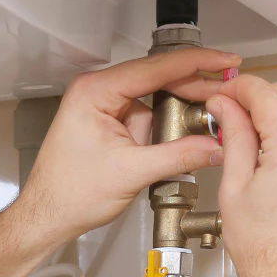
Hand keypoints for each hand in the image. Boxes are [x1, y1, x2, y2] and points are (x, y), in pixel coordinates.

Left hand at [15, 48, 239, 244]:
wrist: (48, 215)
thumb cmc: (69, 193)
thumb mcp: (132, 173)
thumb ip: (179, 156)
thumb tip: (215, 146)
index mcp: (95, 91)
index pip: (155, 68)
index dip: (196, 63)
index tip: (223, 61)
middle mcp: (98, 90)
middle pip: (158, 77)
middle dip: (194, 87)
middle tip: (228, 91)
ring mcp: (104, 105)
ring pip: (155, 96)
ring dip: (181, 107)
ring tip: (212, 116)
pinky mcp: (110, 121)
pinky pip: (147, 114)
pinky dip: (167, 123)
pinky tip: (185, 133)